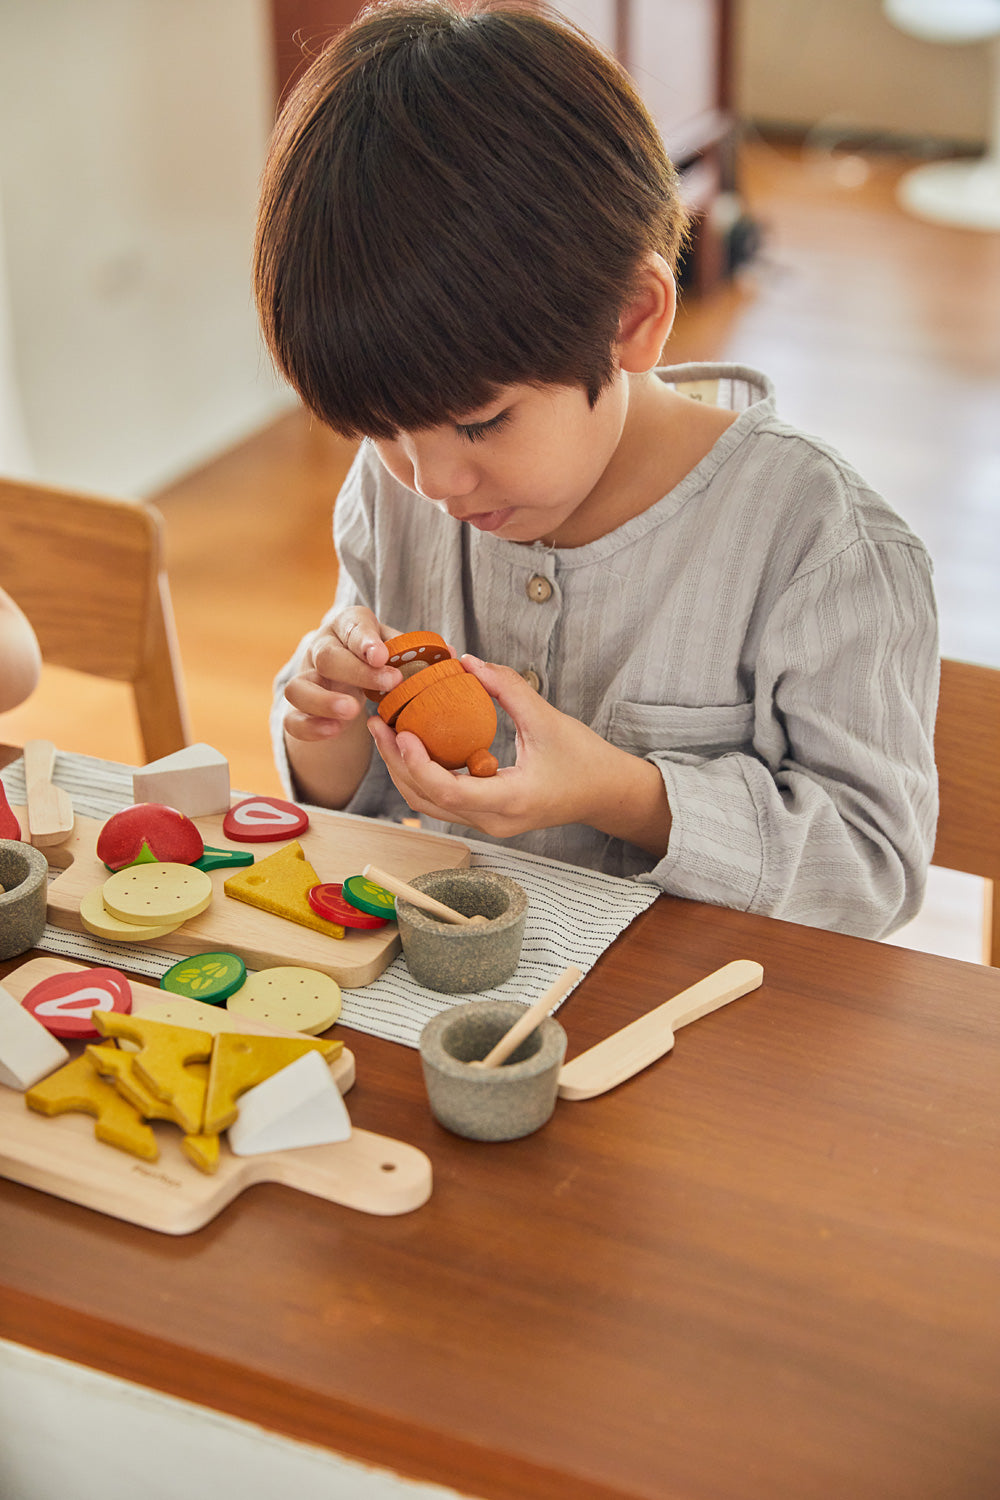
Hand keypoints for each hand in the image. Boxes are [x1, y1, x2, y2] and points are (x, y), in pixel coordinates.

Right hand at [283, 607, 401, 742]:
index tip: (381, 656)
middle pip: (328, 657)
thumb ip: (412, 652)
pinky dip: (311, 727)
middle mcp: (320, 649)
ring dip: (324, 701)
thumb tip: (445, 655)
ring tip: (353, 711)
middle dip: (358, 672)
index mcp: (346, 627)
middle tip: (389, 684)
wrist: (344, 676)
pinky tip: (335, 731)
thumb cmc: (377, 659)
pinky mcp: (297, 709)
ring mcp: (305, 679)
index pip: (352, 626)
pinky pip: (292, 720)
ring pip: (297, 688)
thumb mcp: (394, 647)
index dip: (365, 640)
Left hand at [367, 656, 671, 854]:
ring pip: (429, 804)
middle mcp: (494, 820)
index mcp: (510, 801)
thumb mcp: (548, 719)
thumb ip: (508, 688)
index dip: (418, 763)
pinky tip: (415, 744)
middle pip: (427, 800)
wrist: (606, 793)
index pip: (448, 791)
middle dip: (397, 763)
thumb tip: (468, 661)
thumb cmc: (585, 759)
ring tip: (388, 732)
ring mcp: (488, 823)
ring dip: (404, 770)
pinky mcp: (486, 816)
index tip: (403, 732)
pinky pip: (443, 800)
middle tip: (378, 723)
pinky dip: (423, 774)